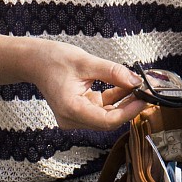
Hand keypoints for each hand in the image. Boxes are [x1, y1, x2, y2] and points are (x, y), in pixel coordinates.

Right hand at [26, 41, 146, 131]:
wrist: (35, 62)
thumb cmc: (53, 60)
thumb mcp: (86, 62)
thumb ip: (112, 72)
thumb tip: (136, 80)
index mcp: (71, 110)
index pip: (107, 121)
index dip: (129, 112)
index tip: (144, 99)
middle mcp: (72, 119)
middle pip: (109, 120)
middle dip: (129, 107)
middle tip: (147, 91)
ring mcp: (75, 117)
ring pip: (107, 115)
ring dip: (124, 103)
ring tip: (139, 87)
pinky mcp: (79, 112)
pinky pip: (102, 109)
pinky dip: (114, 99)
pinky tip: (126, 87)